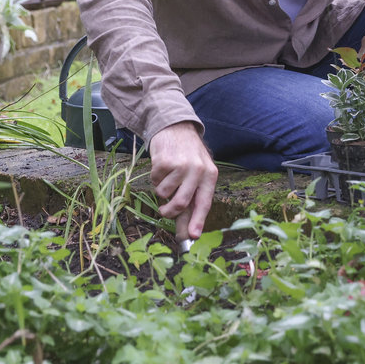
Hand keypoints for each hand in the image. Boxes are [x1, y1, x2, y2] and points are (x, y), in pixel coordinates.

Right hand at [148, 121, 216, 239]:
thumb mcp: (198, 174)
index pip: (204, 202)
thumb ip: (193, 200)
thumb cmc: (188, 155)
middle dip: (169, 212)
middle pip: (181, 203)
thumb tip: (187, 232)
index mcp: (210, 174)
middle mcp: (197, 170)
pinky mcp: (163, 161)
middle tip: (164, 211)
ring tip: (168, 175)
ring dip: (161, 189)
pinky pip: (154, 181)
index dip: (198, 221)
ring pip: (163, 193)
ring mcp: (180, 165)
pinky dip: (155, 177)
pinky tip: (162, 165)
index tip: (192, 237)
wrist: (176, 126)